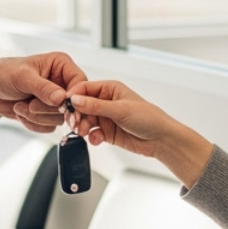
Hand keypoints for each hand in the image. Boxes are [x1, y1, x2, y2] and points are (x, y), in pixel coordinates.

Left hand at [0, 51, 86, 132]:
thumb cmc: (5, 73)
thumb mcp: (23, 77)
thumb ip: (43, 88)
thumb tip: (62, 98)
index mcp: (61, 66)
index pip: (81, 82)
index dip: (74, 97)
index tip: (61, 105)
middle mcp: (62, 83)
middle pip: (72, 105)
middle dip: (47, 109)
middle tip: (30, 105)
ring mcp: (56, 100)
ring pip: (59, 119)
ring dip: (37, 116)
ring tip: (21, 105)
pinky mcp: (48, 114)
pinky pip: (49, 127)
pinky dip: (32, 123)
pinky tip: (22, 111)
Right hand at [64, 79, 214, 187]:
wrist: (161, 139)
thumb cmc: (148, 118)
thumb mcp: (120, 109)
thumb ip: (96, 106)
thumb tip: (75, 99)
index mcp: (110, 89)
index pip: (85, 88)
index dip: (74, 97)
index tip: (66, 106)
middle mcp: (106, 102)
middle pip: (82, 106)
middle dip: (77, 115)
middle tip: (75, 123)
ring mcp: (106, 117)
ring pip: (85, 120)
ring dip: (82, 127)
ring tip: (85, 133)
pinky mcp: (107, 132)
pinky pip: (92, 133)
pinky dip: (91, 137)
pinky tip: (96, 139)